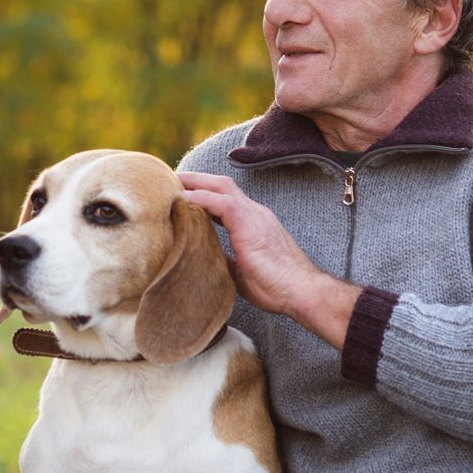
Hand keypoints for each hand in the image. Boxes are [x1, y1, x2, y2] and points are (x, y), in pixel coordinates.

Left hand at [177, 171, 359, 348]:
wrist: (303, 292)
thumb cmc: (278, 287)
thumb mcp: (243, 272)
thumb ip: (226, 261)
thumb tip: (205, 259)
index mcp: (254, 224)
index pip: (225, 200)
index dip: (203, 195)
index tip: (182, 196)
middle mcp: (255, 214)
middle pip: (221, 185)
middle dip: (196, 180)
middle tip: (170, 180)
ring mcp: (254, 216)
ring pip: (220, 187)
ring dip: (194, 183)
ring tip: (171, 183)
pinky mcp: (250, 225)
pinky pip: (222, 203)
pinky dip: (201, 197)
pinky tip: (183, 198)